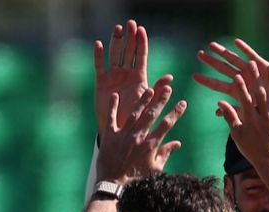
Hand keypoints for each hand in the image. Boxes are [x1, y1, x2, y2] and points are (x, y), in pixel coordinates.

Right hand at [94, 20, 156, 134]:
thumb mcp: (147, 102)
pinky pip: (99, 66)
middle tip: (130, 23)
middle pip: (128, 52)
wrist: (120, 130)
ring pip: (115, 55)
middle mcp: (126, 74)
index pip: (141, 56)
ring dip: (116, 42)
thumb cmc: (137, 117)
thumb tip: (170, 78)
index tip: (142, 30)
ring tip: (118, 28)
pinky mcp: (101, 82)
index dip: (141, 43)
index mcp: (139, 77)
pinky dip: (99, 55)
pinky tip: (98, 44)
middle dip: (130, 38)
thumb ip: (156, 89)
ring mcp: (113, 77)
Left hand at [95, 72, 185, 182]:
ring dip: (143, 100)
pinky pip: (111, 117)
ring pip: (135, 112)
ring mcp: (123, 135)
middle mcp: (138, 137)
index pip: (167, 124)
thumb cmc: (136, 180)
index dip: (176, 112)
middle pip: (152, 114)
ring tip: (150, 89)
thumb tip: (177, 143)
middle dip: (161, 100)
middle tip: (168, 89)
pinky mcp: (109, 136)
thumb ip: (165, 153)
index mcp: (150, 145)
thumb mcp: (155, 169)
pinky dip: (113, 106)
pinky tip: (115, 95)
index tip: (182, 103)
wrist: (113, 185)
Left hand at [195, 39, 268, 129]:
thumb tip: (216, 112)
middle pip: (223, 69)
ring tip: (212, 46)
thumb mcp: (249, 112)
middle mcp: (242, 79)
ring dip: (223, 52)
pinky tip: (235, 42)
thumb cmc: (268, 112)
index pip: (218, 85)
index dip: (207, 81)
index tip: (194, 77)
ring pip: (234, 60)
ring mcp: (251, 71)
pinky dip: (244, 49)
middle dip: (211, 62)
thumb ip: (234, 111)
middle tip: (199, 55)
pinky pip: (252, 55)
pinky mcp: (263, 66)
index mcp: (238, 91)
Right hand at [197, 40, 268, 175]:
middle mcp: (265, 117)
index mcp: (251, 120)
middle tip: (253, 64)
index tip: (237, 75)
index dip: (241, 87)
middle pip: (260, 94)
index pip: (244, 100)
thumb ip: (230, 118)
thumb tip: (220, 103)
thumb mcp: (238, 135)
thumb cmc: (252, 149)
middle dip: (256, 78)